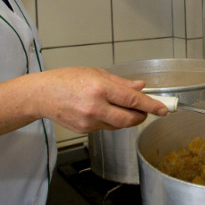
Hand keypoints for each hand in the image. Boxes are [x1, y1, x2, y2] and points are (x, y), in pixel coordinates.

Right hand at [35, 67, 167, 133]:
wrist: (42, 95)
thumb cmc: (67, 79)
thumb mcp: (96, 73)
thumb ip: (121, 83)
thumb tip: (141, 87)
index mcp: (100, 88)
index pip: (133, 100)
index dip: (151, 106)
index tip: (163, 109)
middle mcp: (95, 107)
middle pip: (129, 120)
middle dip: (141, 116)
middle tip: (145, 111)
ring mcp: (89, 121)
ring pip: (118, 125)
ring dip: (126, 118)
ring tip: (121, 106)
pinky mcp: (84, 130)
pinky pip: (106, 128)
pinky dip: (111, 121)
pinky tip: (104, 111)